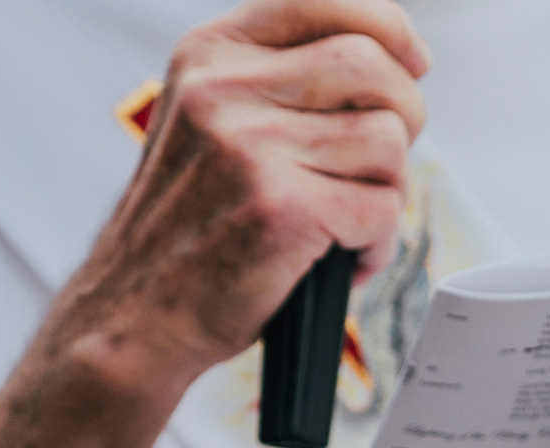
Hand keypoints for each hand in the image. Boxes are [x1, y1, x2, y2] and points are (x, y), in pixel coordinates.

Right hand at [56, 0, 426, 382]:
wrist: (136, 315)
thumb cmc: (189, 229)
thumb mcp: (208, 122)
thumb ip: (276, 81)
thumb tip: (391, 58)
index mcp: (210, 56)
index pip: (323, 2)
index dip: (389, 29)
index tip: (413, 62)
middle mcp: (226, 90)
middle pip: (373, 67)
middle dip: (405, 116)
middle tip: (381, 163)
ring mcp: (252, 147)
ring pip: (387, 140)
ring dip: (387, 190)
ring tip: (347, 222)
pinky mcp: (283, 208)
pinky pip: (382, 208)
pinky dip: (376, 244)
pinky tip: (340, 258)